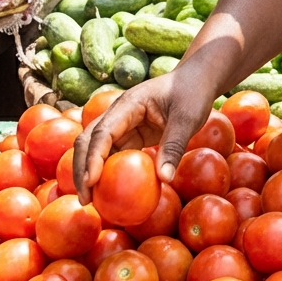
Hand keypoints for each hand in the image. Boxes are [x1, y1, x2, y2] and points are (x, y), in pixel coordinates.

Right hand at [73, 65, 215, 200]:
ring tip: (92, 201)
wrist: (199, 79)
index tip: (90, 183)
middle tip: (85, 199)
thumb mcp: (188, 118)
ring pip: (97, 149)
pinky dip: (107, 172)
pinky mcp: (131, 135)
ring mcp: (123, 124)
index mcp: (129, 104)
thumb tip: (164, 179)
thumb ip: (174, 146)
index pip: (103, 132)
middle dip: (82, 169)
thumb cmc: (194, 92)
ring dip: (91, 172)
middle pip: (89, 140)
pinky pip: (114, 154)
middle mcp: (119, 113)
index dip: (93, 158)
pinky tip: (109, 191)